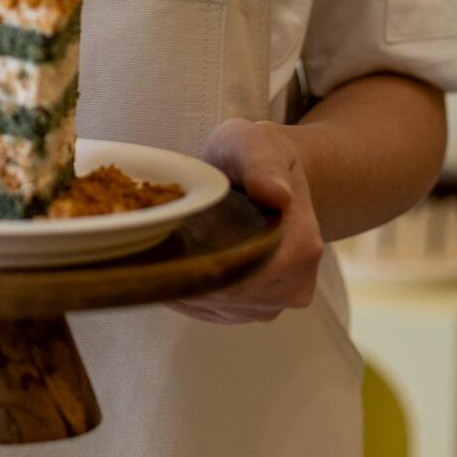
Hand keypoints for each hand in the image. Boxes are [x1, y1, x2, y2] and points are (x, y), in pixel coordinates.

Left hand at [162, 118, 322, 324]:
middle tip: (156, 241)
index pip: (243, 277)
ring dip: (185, 284)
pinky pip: (214, 312)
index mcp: (301, 247)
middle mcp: (295, 285)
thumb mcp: (254, 145)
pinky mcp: (258, 310)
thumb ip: (262, 165)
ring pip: (216, 308)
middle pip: (227, 296)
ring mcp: (277, 302)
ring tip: (165, 249)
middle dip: (188, 272)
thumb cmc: (257, 155)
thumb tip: (275, 193)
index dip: (201, 264)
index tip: (167, 242)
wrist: (271, 174)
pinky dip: (189, 293)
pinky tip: (175, 264)